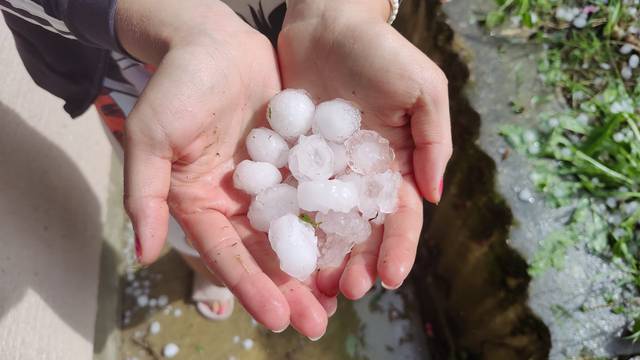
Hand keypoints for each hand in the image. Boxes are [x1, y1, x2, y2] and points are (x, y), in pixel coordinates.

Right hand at [117, 0, 332, 337]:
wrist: (212, 42)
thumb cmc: (175, 86)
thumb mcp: (152, 137)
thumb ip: (148, 194)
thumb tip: (144, 254)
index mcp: (201, 205)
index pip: (228, 256)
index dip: (252, 288)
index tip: (279, 318)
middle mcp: (237, 202)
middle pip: (266, 254)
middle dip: (292, 289)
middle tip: (320, 323)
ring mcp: (269, 182)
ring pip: (297, 231)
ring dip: (318, 263)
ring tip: (344, 294)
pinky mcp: (295, 159)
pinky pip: (316, 193)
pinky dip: (334, 218)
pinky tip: (357, 241)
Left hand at [278, 0, 451, 297]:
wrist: (326, 21)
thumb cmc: (381, 51)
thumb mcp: (423, 88)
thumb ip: (432, 140)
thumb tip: (434, 195)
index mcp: (394, 164)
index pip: (400, 216)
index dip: (398, 248)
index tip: (389, 278)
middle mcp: (359, 175)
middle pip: (360, 229)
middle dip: (356, 262)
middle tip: (345, 291)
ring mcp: (323, 169)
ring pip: (323, 222)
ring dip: (321, 255)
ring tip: (312, 284)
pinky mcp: (291, 158)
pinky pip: (288, 195)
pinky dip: (286, 223)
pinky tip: (278, 247)